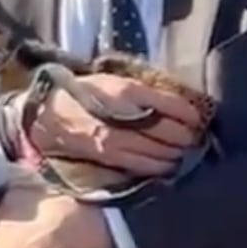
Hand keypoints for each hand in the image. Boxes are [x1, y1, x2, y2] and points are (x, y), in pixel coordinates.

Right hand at [25, 73, 205, 176]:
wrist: (48, 114)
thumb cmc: (86, 93)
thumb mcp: (116, 81)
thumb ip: (145, 92)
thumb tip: (178, 103)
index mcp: (128, 91)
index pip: (171, 104)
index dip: (190, 114)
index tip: (198, 118)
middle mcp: (124, 116)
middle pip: (169, 131)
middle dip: (187, 135)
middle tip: (195, 137)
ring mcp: (115, 139)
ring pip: (159, 151)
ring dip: (177, 153)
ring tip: (185, 151)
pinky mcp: (108, 157)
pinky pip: (142, 165)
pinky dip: (160, 167)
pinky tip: (169, 165)